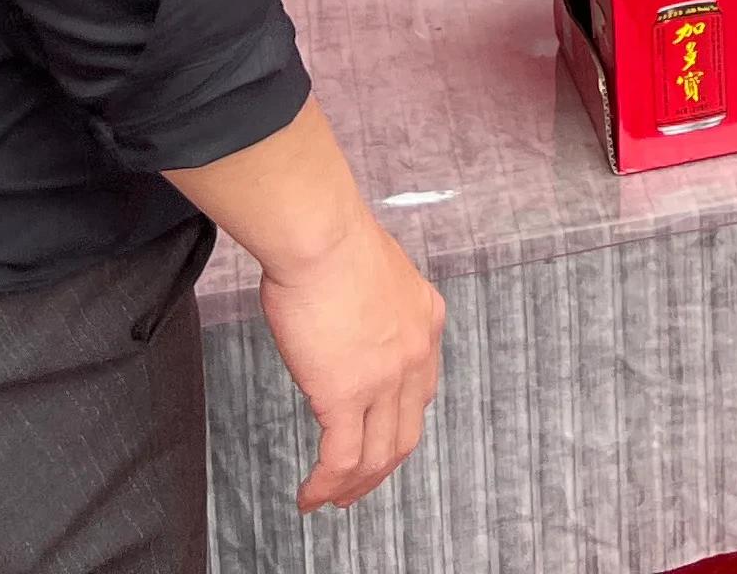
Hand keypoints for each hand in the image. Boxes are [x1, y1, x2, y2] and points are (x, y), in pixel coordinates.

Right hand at [256, 211, 445, 511]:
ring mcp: (385, 378)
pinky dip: (326, 485)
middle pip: (406, 431)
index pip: (420, 389)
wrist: (319, 235)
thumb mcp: (373, 270)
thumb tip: (346, 320)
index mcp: (425, 319)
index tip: (378, 438)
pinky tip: (310, 496)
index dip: (398, 422)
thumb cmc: (329, 238)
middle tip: (358, 486)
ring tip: (329, 500)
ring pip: (378, 455)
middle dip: (382, 467)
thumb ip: (371, 305)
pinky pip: (341, 458)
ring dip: (354, 486)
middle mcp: (416, 353)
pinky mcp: (347, 394)